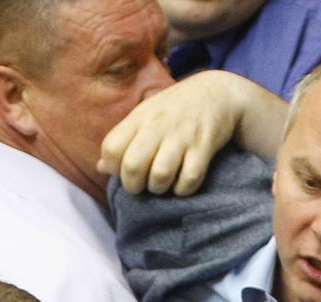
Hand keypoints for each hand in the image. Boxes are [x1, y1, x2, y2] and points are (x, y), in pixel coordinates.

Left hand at [99, 70, 285, 196]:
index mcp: (139, 118)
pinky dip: (183, 188)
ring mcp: (182, 135)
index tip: (124, 170)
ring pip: (160, 175)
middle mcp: (158, 125)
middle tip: (143, 184)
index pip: (110, 148)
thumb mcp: (145, 117)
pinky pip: (189, 179)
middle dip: (134, 185)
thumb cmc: (175, 110)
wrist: (219, 93)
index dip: (113, 167)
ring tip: (163, 184)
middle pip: (132, 166)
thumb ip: (123, 141)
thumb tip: (101, 167)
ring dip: (159, 188)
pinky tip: (183, 183)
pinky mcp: (204, 146)